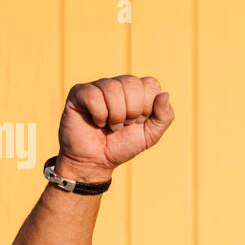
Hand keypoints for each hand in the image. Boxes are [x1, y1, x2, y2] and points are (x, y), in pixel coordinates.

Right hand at [57, 75, 174, 180]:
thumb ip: (164, 117)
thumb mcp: (150, 135)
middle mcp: (118, 84)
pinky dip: (99, 115)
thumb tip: (165, 94)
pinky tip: (96, 122)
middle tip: (124, 125)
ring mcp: (98, 86)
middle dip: (132, 111)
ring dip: (115, 115)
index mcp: (136, 91)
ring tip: (111, 126)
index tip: (138, 121)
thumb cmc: (122, 146)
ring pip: (112, 88)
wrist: (95, 162)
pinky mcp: (79, 93)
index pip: (150, 84)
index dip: (147, 106)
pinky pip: (93, 96)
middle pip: (132, 83)